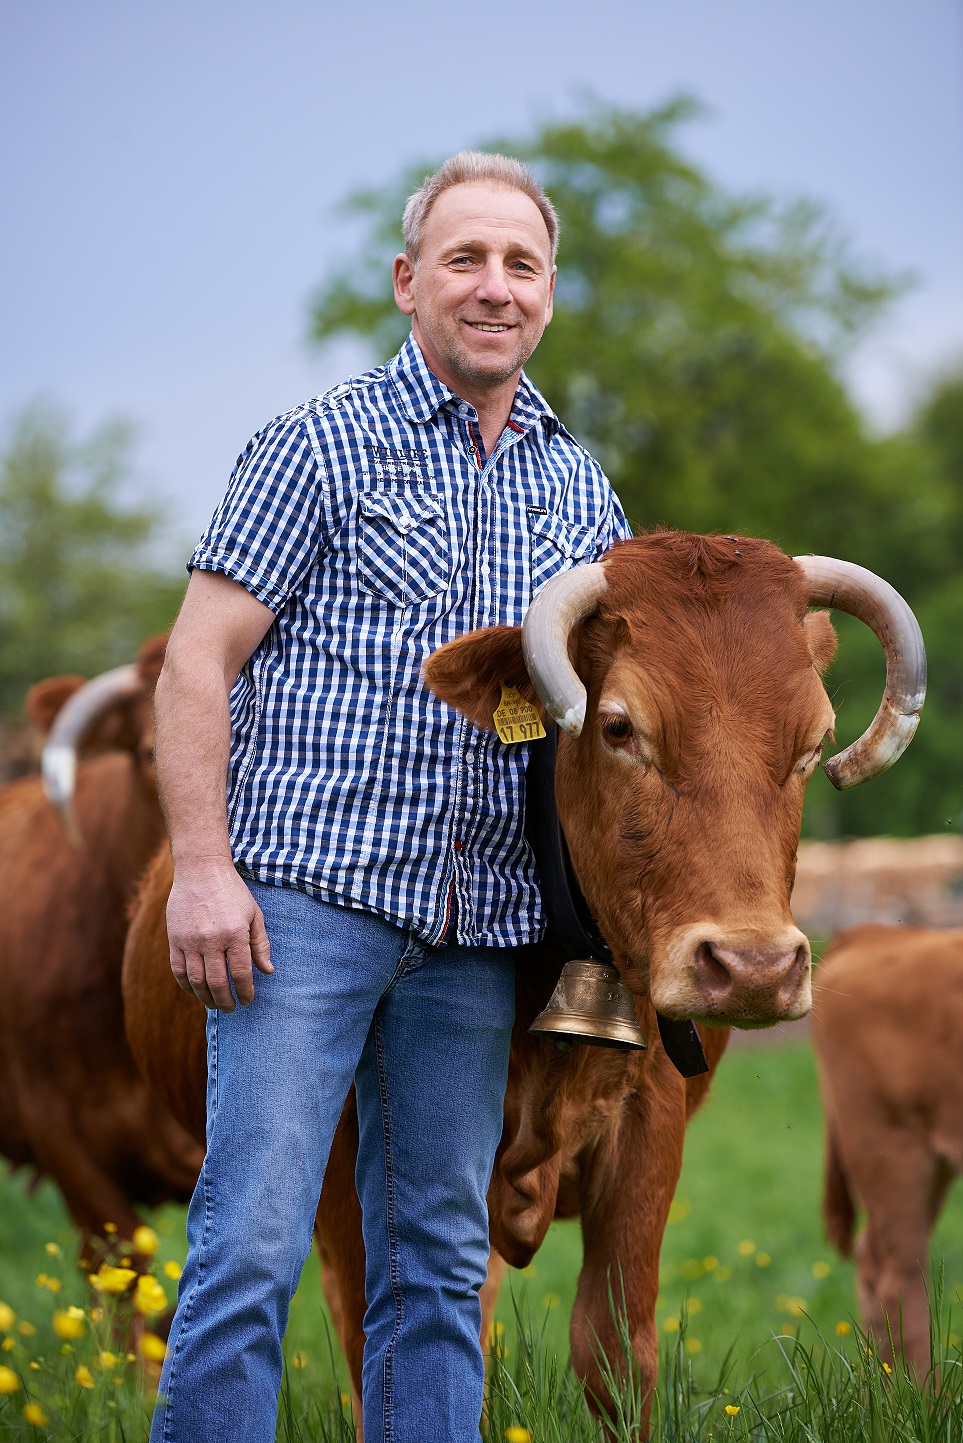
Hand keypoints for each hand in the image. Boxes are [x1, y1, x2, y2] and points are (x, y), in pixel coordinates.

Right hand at [167, 860, 272, 1010]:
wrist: (201, 869)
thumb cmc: (232, 891)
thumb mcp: (254, 914)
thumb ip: (261, 944)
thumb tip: (267, 971)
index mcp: (234, 933)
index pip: (241, 973)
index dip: (245, 991)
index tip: (247, 1000)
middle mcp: (211, 940)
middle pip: (217, 982)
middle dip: (226, 1001)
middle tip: (231, 1008)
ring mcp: (190, 940)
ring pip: (196, 981)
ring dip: (206, 998)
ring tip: (214, 1004)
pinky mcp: (174, 939)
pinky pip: (178, 971)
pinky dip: (187, 986)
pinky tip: (196, 992)